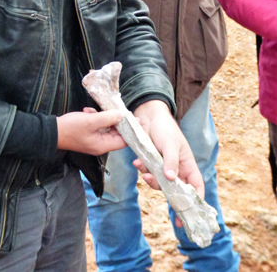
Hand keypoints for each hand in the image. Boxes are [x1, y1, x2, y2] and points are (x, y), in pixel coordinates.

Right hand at [56, 107, 126, 154]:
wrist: (51, 131)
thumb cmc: (71, 128)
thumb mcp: (90, 121)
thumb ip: (107, 118)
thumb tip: (121, 115)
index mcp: (102, 145)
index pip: (123, 141)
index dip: (131, 131)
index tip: (137, 119)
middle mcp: (100, 144)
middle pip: (116, 133)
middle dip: (118, 120)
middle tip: (121, 108)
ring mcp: (93, 139)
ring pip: (106, 127)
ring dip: (104, 117)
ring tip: (97, 109)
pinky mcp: (87, 133)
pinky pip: (97, 125)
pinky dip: (95, 117)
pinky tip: (88, 111)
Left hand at [132, 100, 203, 226]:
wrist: (148, 117)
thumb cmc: (166, 128)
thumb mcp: (171, 144)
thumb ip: (170, 161)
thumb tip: (171, 178)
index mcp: (187, 164)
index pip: (196, 185)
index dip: (196, 199)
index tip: (192, 213)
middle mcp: (176, 168)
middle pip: (177, 190)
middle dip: (172, 199)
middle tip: (172, 215)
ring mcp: (162, 167)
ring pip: (159, 184)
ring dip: (151, 181)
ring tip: (144, 171)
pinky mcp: (150, 164)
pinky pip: (147, 173)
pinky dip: (142, 170)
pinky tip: (137, 162)